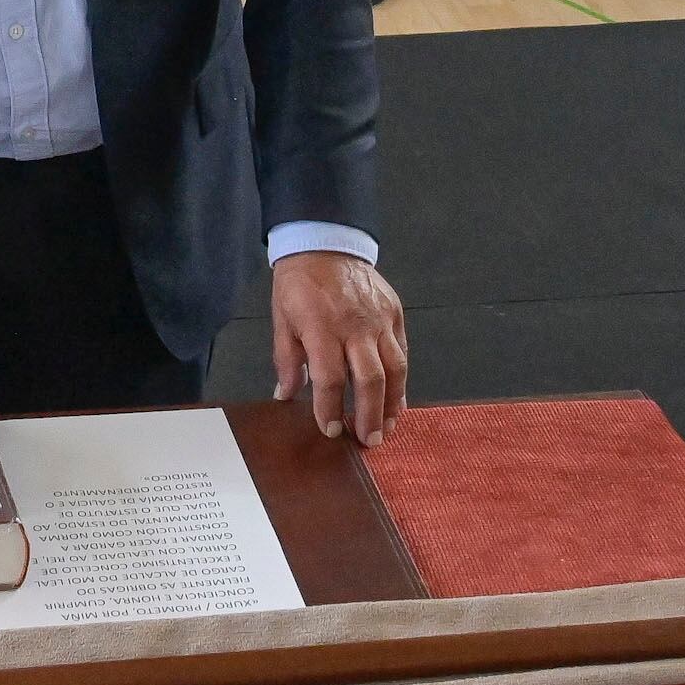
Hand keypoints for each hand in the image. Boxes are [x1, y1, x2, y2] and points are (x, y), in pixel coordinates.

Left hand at [270, 251, 408, 442]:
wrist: (324, 243)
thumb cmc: (300, 284)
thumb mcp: (282, 320)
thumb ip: (286, 360)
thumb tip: (285, 395)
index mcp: (322, 328)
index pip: (330, 379)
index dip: (330, 408)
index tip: (330, 429)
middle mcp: (355, 326)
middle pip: (370, 378)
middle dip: (370, 415)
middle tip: (369, 440)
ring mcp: (379, 319)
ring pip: (395, 367)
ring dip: (393, 402)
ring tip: (388, 426)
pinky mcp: (394, 312)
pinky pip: (402, 350)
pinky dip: (402, 378)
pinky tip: (397, 398)